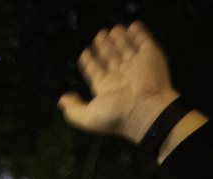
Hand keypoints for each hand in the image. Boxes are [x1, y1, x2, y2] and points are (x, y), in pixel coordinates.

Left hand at [58, 22, 178, 143]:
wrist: (146, 109)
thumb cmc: (116, 115)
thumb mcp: (87, 117)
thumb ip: (73, 110)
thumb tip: (62, 100)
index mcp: (106, 88)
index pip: (95, 70)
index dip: (89, 61)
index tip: (85, 52)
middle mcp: (121, 76)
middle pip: (109, 57)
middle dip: (103, 46)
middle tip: (99, 35)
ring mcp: (136, 65)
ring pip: (125, 47)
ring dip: (118, 38)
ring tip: (112, 31)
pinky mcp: (150, 55)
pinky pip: (143, 40)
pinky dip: (138, 33)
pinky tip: (131, 27)